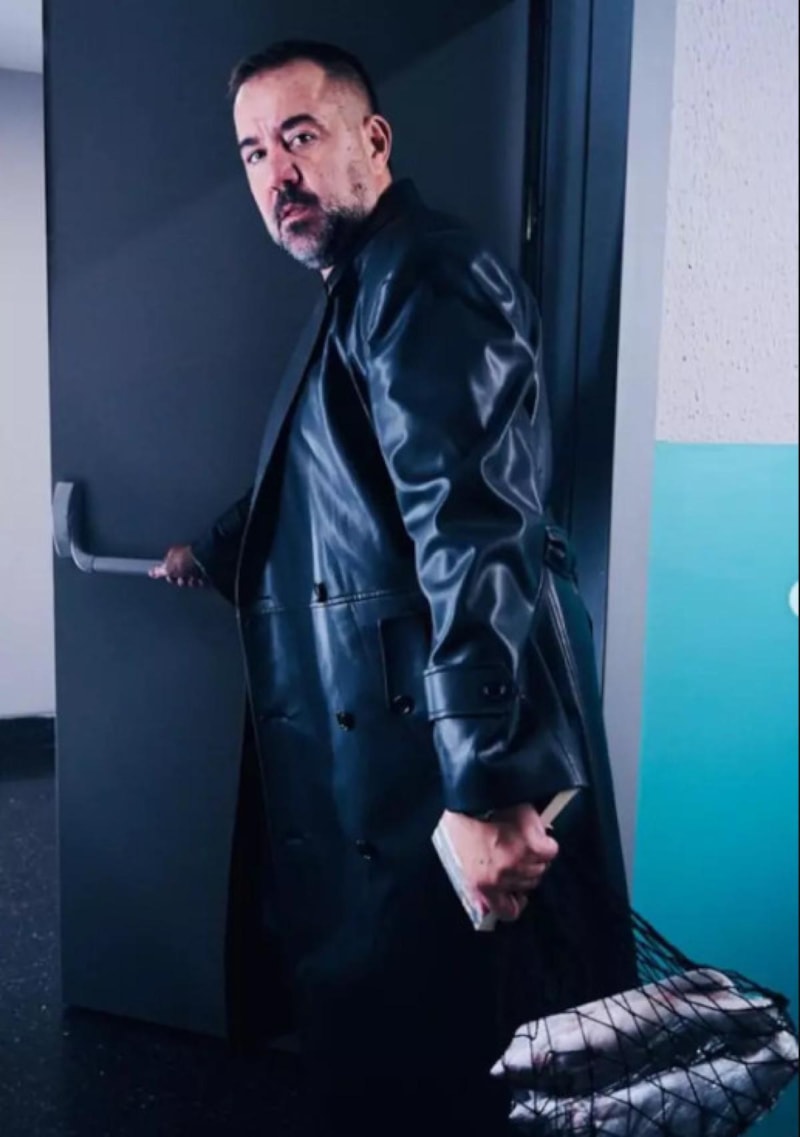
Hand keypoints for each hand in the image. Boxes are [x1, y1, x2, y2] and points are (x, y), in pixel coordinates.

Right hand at [149, 544, 205, 586]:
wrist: (207, 562)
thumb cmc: (186, 561)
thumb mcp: (169, 568)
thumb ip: (159, 571)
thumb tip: (151, 572)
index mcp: (175, 556)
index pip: (168, 570)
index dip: (169, 576)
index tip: (171, 577)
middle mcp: (184, 560)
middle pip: (179, 577)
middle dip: (181, 581)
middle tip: (183, 578)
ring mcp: (195, 566)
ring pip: (189, 581)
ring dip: (191, 582)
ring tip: (194, 578)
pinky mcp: (205, 572)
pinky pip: (199, 581)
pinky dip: (200, 582)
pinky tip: (201, 578)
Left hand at [441, 804, 558, 923]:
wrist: (474, 792)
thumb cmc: (466, 820)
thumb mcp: (463, 856)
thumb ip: (479, 879)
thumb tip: (491, 900)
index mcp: (481, 882)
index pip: (507, 911)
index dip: (515, 903)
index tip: (518, 894)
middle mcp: (502, 877)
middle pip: (528, 882)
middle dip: (524, 867)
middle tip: (515, 847)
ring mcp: (519, 862)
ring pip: (541, 866)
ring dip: (535, 852)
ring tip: (521, 834)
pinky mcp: (533, 845)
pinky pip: (550, 850)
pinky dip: (546, 840)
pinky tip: (534, 829)